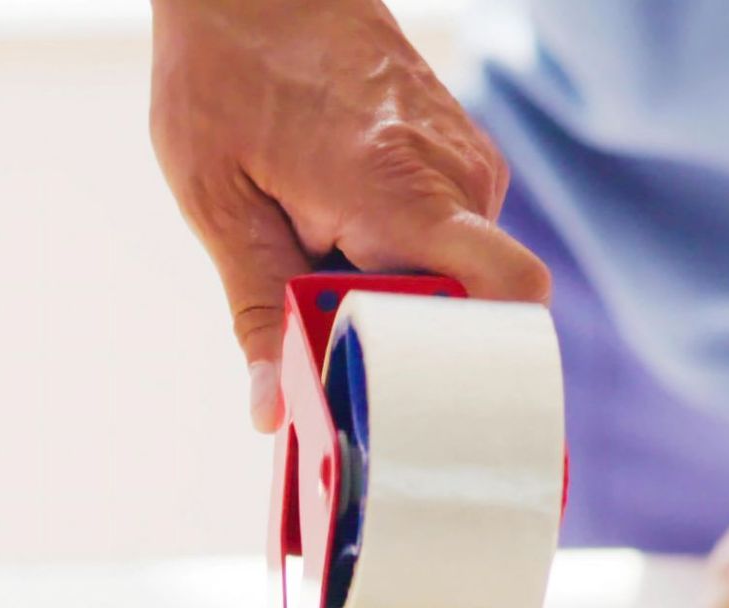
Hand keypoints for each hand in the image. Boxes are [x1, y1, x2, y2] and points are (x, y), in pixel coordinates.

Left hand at [150, 0, 549, 428]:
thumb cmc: (229, 73)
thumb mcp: (219, 204)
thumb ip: (259, 312)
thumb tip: (274, 412)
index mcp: (404, 190)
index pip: (508, 296)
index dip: (466, 368)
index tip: (405, 405)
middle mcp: (460, 179)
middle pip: (464, 313)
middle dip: (397, 341)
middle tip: (317, 323)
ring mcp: (472, 169)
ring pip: (451, 284)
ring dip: (388, 296)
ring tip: (317, 246)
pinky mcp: (465, 167)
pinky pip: (446, 248)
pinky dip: (394, 261)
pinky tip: (337, 226)